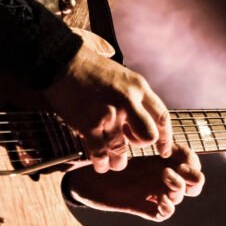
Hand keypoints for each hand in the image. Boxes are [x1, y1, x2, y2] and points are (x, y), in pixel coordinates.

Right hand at [42, 29, 171, 172]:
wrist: (61, 61)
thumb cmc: (89, 68)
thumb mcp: (121, 75)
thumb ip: (133, 96)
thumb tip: (138, 120)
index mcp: (138, 87)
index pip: (162, 116)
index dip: (164, 137)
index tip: (162, 149)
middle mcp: (128, 101)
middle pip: (148, 136)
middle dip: (140, 145)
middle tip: (129, 145)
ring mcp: (109, 113)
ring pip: (122, 150)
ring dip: (118, 161)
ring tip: (114, 163)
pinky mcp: (89, 124)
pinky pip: (100, 153)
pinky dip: (101, 163)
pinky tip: (100, 164)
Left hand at [64, 144, 204, 220]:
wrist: (80, 171)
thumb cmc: (98, 149)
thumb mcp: (118, 135)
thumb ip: (135, 130)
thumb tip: (149, 126)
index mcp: (158, 156)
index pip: (189, 159)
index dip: (191, 159)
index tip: (177, 151)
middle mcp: (158, 174)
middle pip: (193, 181)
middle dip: (193, 177)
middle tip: (179, 170)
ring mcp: (150, 190)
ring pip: (180, 196)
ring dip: (178, 188)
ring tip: (165, 177)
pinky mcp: (140, 205)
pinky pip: (162, 213)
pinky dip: (167, 208)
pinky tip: (159, 200)